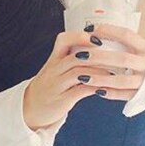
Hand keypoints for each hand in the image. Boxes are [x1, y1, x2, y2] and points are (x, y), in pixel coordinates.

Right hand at [23, 23, 144, 130]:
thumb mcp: (56, 69)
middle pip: (75, 56)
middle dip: (97, 55)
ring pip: (78, 72)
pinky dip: (94, 87)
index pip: (63, 40)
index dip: (80, 37)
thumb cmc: (50, 86)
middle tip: (114, 55)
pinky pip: (80, 91)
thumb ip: (72, 58)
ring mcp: (57, 84)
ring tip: (114, 72)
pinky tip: (105, 87)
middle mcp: (54, 69)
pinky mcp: (62, 100)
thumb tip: (97, 48)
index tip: (97, 37)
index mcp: (53, 59)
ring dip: (99, 71)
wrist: (30, 108)